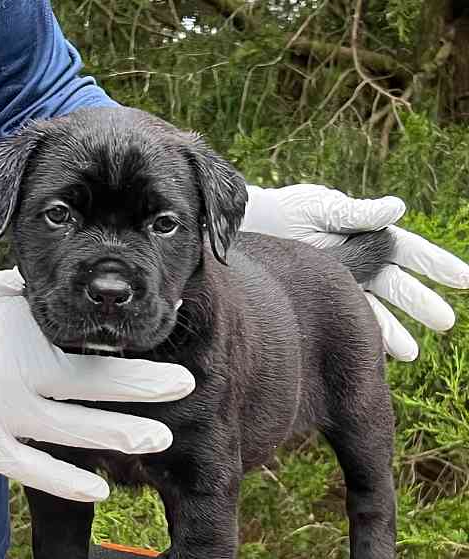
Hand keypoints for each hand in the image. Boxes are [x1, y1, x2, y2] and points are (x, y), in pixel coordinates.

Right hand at [0, 269, 193, 500]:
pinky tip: (102, 488)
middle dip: (145, 386)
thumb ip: (22, 295)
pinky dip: (70, 481)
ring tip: (160, 439)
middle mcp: (22, 380)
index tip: (162, 334)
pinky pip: (35, 472)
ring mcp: (5, 419)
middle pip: (97, 386)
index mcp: (23, 337)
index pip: (91, 344)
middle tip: (184, 386)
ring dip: (123, 436)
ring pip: (77, 433)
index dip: (131, 345)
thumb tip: (53, 292)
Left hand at [242, 184, 468, 360]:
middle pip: (396, 284)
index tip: (464, 280)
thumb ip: (356, 214)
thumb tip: (398, 208)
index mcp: (365, 233)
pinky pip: (345, 317)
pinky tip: (373, 352)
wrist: (253, 229)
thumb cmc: (288, 211)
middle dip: (420, 302)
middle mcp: (358, 260)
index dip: (436, 264)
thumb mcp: (320, 208)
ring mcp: (341, 281)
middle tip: (444, 322)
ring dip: (393, 329)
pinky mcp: (322, 297)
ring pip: (374, 308)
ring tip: (410, 353)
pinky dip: (359, 333)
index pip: (407, 250)